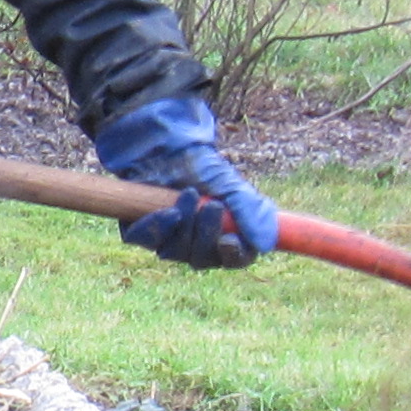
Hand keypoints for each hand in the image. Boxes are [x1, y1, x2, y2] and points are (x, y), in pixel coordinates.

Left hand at [92, 91, 277, 269]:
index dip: (233, 255)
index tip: (229, 240)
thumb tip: (266, 245)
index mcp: (226, 238)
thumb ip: (252, 213)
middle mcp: (198, 246)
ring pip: (176, 252)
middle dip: (207, 233)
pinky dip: (161, 227)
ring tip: (189, 195)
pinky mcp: (144, 234)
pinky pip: (150, 242)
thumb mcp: (234, 188)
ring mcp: (169, 242)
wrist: (168, 150)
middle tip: (212, 205)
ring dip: (186, 224)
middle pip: (203, 260)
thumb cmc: (205, 171)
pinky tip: (170, 210)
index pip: (235, 260)